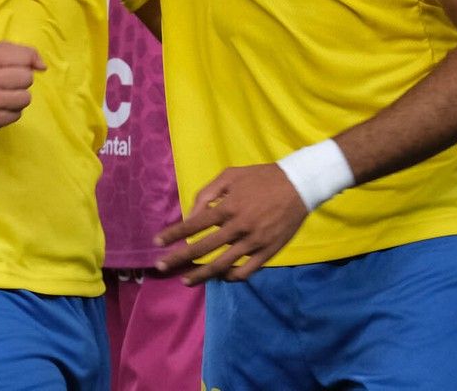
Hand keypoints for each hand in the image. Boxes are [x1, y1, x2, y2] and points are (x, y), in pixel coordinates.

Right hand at [0, 42, 45, 130]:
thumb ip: (22, 52)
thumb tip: (43, 67)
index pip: (26, 58)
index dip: (25, 62)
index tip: (16, 66)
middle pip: (27, 79)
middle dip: (21, 80)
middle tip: (7, 82)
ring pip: (25, 98)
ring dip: (18, 97)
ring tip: (5, 95)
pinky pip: (17, 115)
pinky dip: (11, 111)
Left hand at [154, 164, 308, 284]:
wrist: (299, 185)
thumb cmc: (262, 177)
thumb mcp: (231, 175)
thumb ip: (207, 193)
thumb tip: (192, 215)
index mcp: (228, 207)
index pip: (193, 225)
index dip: (173, 234)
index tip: (156, 242)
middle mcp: (238, 227)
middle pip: (202, 249)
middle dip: (178, 258)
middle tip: (161, 266)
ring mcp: (254, 242)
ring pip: (222, 266)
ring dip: (200, 275)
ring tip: (186, 280)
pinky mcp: (268, 252)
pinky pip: (245, 271)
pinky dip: (230, 276)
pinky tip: (220, 276)